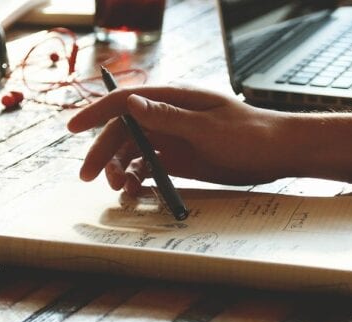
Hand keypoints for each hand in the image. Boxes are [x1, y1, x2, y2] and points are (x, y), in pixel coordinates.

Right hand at [68, 85, 293, 192]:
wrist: (278, 153)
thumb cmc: (250, 134)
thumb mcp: (207, 127)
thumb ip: (168, 117)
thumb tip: (132, 104)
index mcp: (173, 99)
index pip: (124, 101)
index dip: (95, 112)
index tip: (72, 127)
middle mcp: (168, 116)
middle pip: (123, 131)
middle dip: (102, 152)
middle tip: (88, 176)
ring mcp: (172, 138)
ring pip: (132, 151)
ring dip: (119, 169)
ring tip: (120, 190)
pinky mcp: (179, 158)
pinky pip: (148, 167)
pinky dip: (136, 179)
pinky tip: (135, 192)